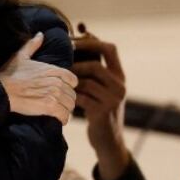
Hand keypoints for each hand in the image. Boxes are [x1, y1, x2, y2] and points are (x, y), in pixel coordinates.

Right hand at [0, 32, 77, 124]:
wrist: (1, 90)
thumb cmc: (9, 75)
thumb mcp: (21, 56)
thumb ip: (32, 45)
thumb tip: (40, 34)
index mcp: (53, 70)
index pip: (73, 80)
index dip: (68, 87)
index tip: (61, 92)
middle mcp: (56, 81)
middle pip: (72, 95)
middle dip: (66, 101)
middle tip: (58, 105)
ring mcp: (54, 94)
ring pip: (70, 106)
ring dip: (65, 110)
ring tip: (58, 113)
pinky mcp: (50, 106)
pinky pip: (64, 115)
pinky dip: (62, 119)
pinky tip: (58, 119)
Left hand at [71, 31, 130, 179]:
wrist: (109, 141)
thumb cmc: (100, 110)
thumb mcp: (103, 89)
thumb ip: (95, 70)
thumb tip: (82, 38)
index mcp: (120, 76)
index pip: (110, 49)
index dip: (91, 41)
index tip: (73, 39)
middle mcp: (120, 86)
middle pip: (96, 66)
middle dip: (76, 64)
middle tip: (61, 63)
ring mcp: (113, 100)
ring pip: (87, 82)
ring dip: (70, 81)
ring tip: (59, 81)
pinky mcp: (103, 112)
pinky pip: (82, 98)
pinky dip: (70, 96)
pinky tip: (63, 97)